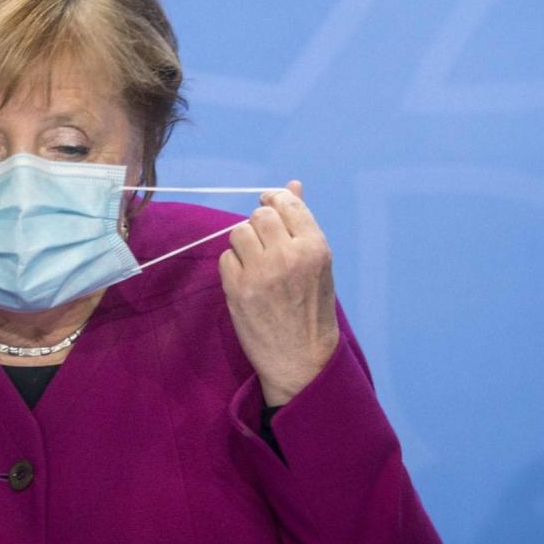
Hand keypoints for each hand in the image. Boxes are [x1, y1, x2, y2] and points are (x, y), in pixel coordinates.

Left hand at [218, 181, 338, 406]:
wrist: (302, 358)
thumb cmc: (311, 308)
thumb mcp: (318, 264)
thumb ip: (302, 223)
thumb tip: (292, 185)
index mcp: (315, 247)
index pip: (286, 203)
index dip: (273, 200)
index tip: (268, 205)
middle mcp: (288, 256)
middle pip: (259, 216)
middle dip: (258, 224)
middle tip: (264, 243)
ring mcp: (261, 273)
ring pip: (238, 233)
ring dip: (243, 243)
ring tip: (256, 263)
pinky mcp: (238, 290)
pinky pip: (226, 258)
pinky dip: (233, 266)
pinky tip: (247, 281)